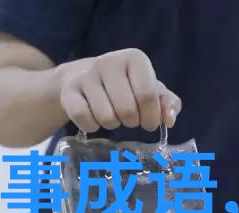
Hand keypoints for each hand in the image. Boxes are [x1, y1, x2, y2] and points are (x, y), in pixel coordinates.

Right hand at [59, 48, 181, 132]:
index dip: (151, 117)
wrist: (81, 77)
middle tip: (129, 118)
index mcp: (134, 58)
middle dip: (131, 122)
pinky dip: (92, 126)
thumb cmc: (124, 86)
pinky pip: (84, 119)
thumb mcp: (149, 89)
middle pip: (127, 110)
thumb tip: (169, 120)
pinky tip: (94, 119)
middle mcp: (109, 62)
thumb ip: (167, 103)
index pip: (148, 96)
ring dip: (112, 125)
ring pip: (106, 118)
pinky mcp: (69, 91)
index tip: (149, 122)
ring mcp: (86, 76)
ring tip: (112, 117)